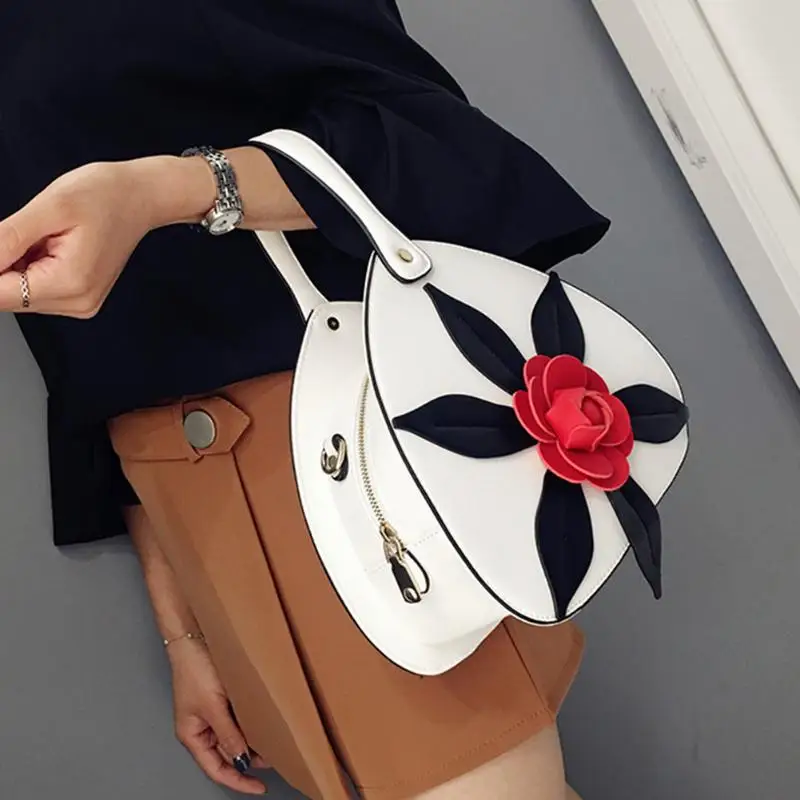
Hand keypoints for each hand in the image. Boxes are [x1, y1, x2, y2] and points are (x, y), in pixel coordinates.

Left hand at [0, 155, 214, 316]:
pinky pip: (34, 290)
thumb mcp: (50, 207)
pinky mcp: (78, 297)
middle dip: (1, 264)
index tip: (4, 239)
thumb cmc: (106, 195)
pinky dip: (27, 267)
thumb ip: (7, 238)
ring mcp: (80, 302)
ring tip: (41, 236)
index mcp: (71, 283)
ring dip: (14, 265)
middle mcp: (77, 301)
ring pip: (18, 294)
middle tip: (27, 231)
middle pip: (7, 297)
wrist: (141, 197)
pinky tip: (45, 245)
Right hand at [169, 639, 267, 794]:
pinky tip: (263, 722)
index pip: (216, 769)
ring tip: (272, 743)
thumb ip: (228, 733)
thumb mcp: (213, 706)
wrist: (193, 636)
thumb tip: (241, 760)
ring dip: (251, 741)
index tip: (258, 787)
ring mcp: (211, 712)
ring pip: (234, 736)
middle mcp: (201, 727)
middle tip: (273, 760)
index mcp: (192, 735)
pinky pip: (236, 718)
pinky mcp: (220, 698)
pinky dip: (249, 724)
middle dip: (248, 760)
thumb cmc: (194, 669)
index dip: (237, 781)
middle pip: (227, 754)